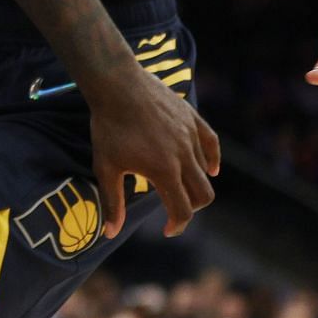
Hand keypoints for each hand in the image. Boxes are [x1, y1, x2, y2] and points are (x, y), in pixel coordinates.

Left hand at [86, 63, 219, 238]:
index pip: (182, 210)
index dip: (177, 225)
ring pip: (204, 170)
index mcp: (164, 171)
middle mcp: (184, 155)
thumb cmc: (108, 126)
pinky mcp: (193, 119)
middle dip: (190, 208)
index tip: (167, 230)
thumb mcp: (105, 166)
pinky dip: (212, 160)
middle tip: (173, 209)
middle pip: (202, 194)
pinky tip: (210, 169)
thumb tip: (110, 233)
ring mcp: (191, 135)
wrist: (116, 84)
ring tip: (176, 185)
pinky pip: (211, 144)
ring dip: (194, 183)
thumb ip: (112, 202)